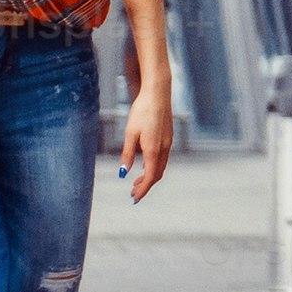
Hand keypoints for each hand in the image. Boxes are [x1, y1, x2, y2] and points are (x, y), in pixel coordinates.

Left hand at [119, 84, 173, 203]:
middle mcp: (164, 149)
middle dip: (145, 185)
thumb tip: (123, 173)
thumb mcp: (130, 133)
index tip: (134, 198)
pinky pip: (163, 157)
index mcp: (154, 150)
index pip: (150, 177)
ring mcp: (168, 142)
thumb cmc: (142, 111)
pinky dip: (154, 166)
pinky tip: (145, 164)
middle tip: (133, 193)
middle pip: (157, 174)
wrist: (157, 93)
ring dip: (150, 176)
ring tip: (136, 181)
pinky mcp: (168, 136)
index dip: (142, 190)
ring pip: (161, 166)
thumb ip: (128, 154)